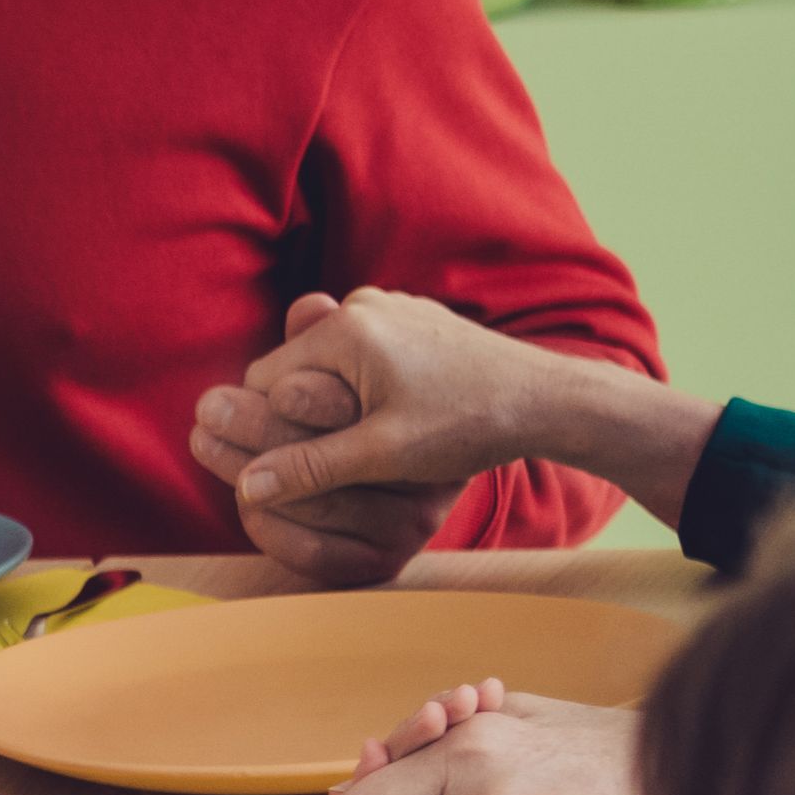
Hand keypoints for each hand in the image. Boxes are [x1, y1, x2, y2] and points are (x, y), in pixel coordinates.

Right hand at [193, 289, 610, 578]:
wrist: (550, 399)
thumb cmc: (468, 423)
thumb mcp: (383, 455)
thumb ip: (309, 467)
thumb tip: (245, 488)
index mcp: (345, 330)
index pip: (263, 381)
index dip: (270, 429)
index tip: (294, 463)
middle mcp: (363, 305)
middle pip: (295, 369)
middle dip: (306, 415)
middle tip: (342, 455)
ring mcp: (393, 307)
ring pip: (330, 364)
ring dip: (338, 403)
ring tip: (379, 437)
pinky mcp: (416, 318)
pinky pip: (365, 355)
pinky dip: (368, 386)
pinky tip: (405, 414)